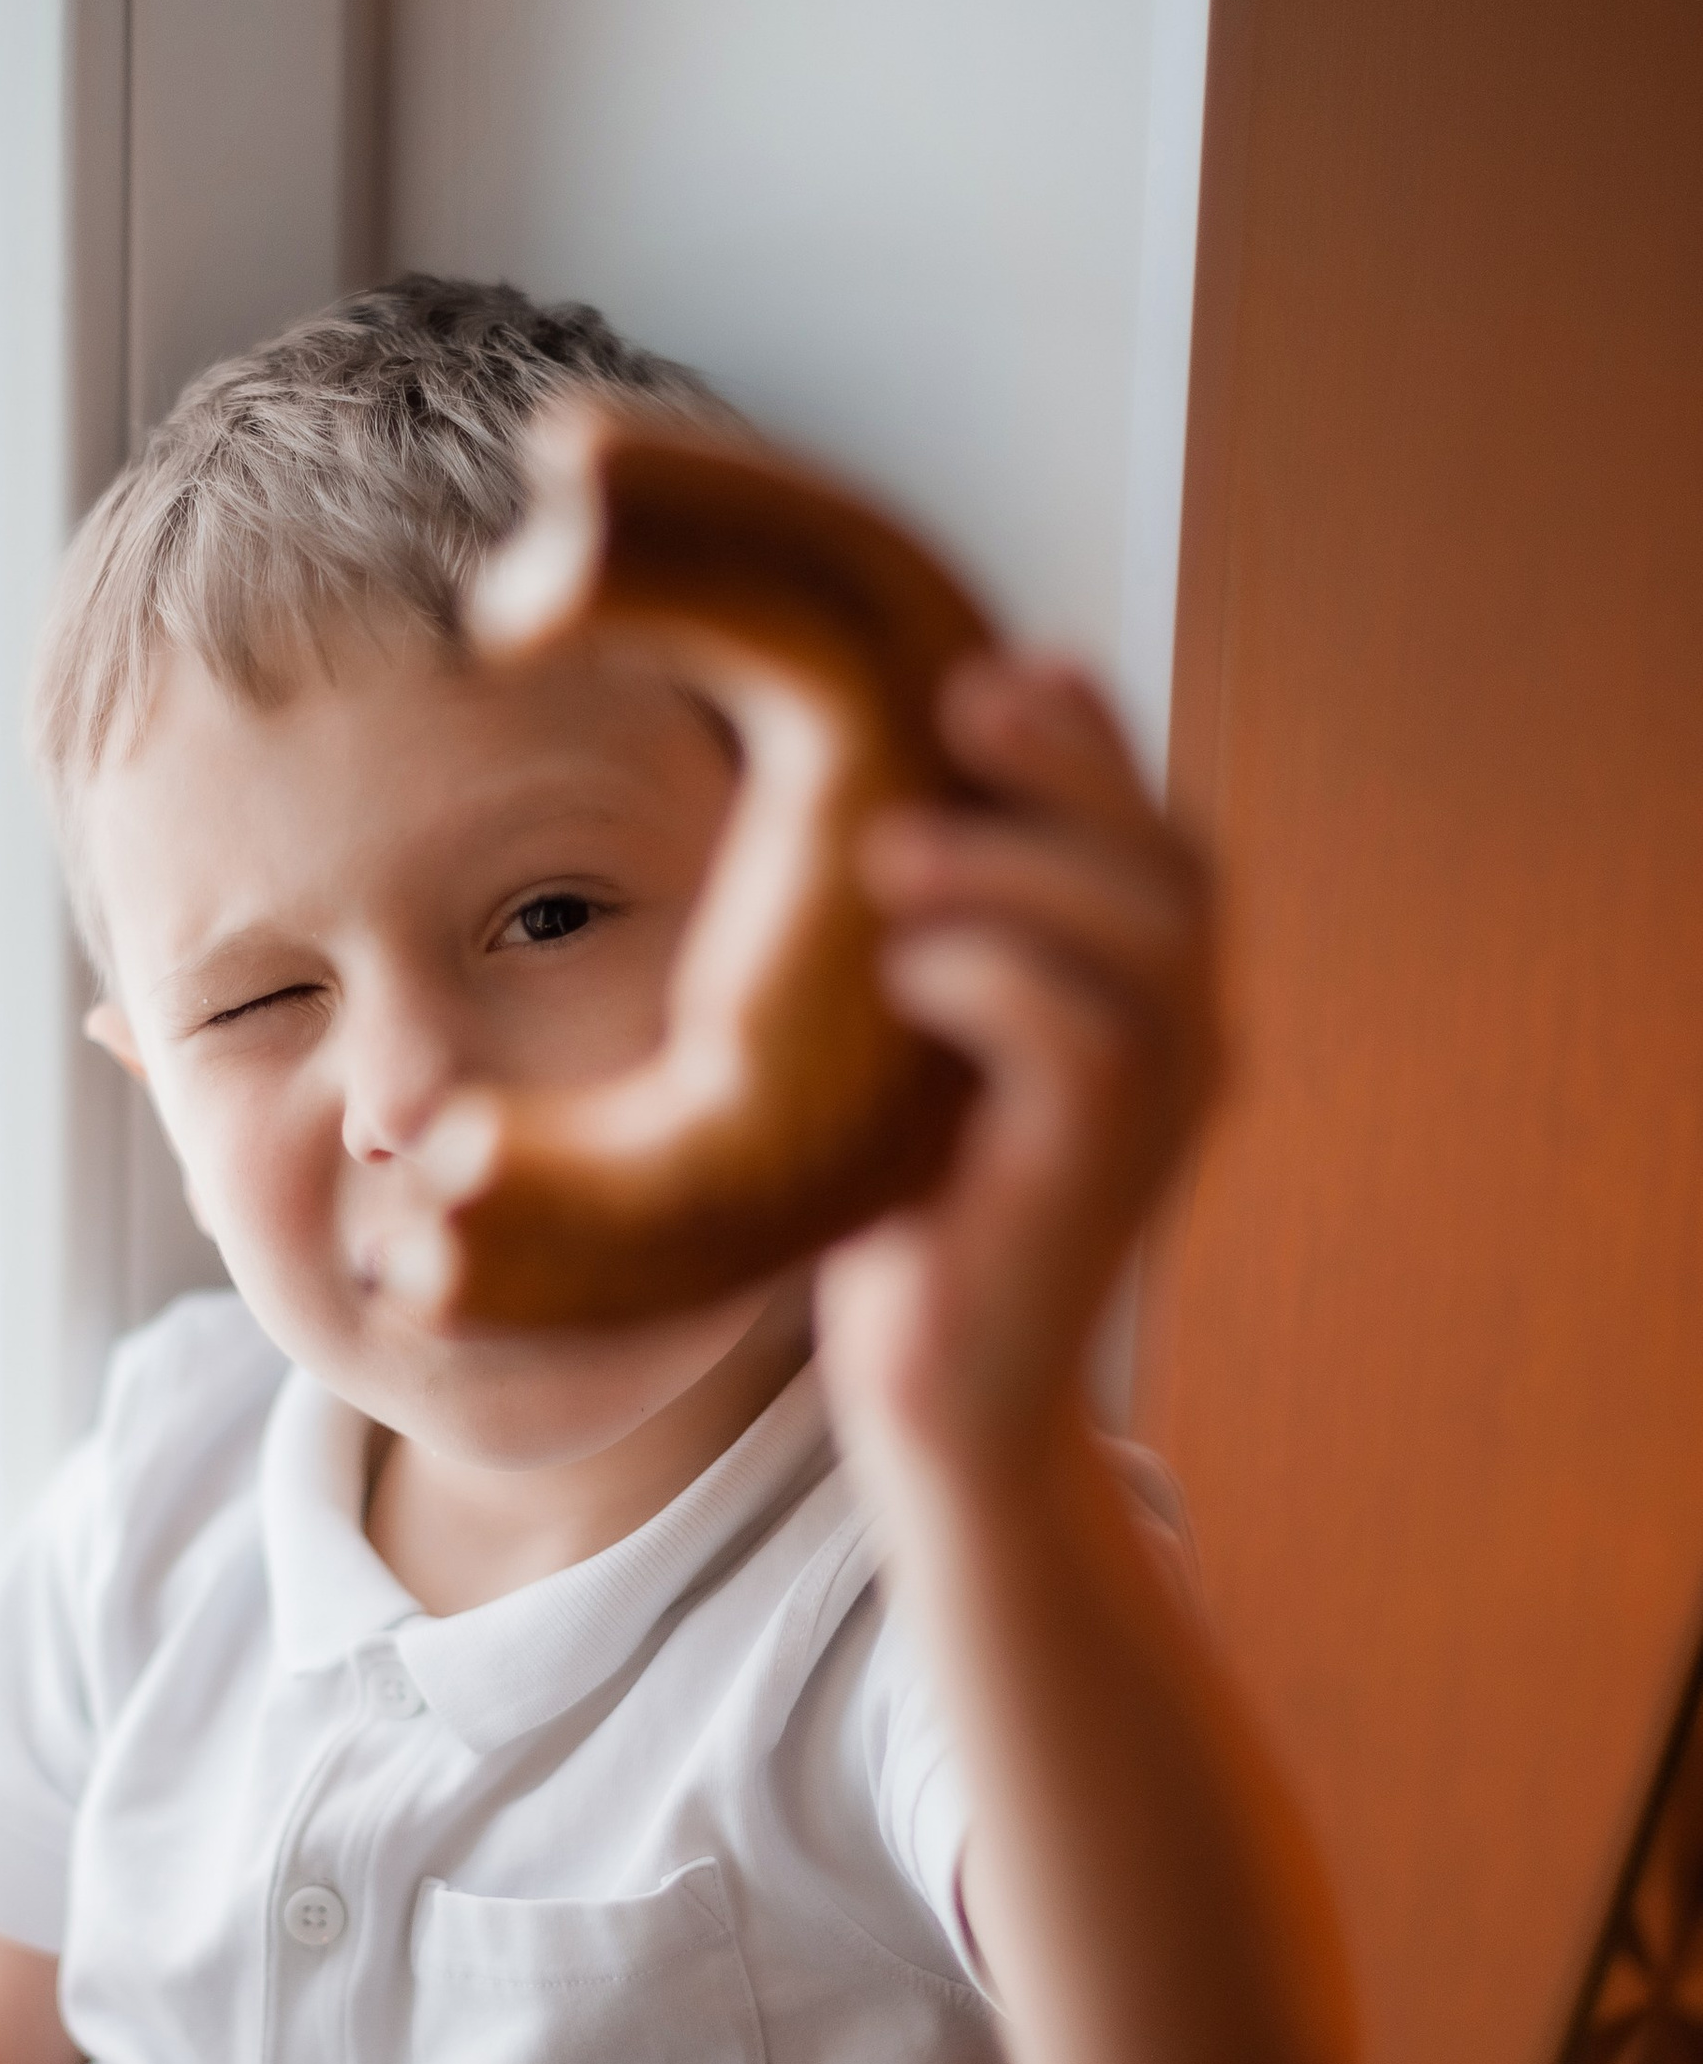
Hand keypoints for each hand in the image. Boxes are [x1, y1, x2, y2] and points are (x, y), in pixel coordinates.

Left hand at [819, 655, 1218, 1489]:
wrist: (936, 1398)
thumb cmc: (909, 1211)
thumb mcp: (914, 1039)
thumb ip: (929, 926)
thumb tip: (882, 791)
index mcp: (1143, 995)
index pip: (1150, 828)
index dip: (1090, 736)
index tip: (989, 665)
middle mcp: (1182, 1041)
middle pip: (1173, 859)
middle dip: (1071, 763)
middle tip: (955, 704)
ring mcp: (1162, 1111)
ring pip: (1149, 933)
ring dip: (1019, 866)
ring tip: (891, 849)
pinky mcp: (1105, 1177)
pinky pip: (1090, 1041)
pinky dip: (996, 981)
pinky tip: (903, 977)